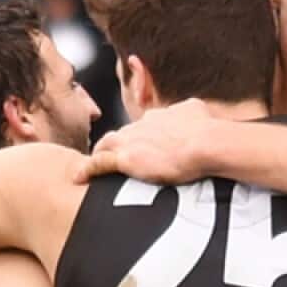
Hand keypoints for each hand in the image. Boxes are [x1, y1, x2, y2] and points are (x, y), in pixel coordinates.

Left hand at [77, 99, 212, 183]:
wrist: (205, 143)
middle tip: (115, 159)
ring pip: (107, 145)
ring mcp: (131, 140)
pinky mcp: (126, 159)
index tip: (139, 145)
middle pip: (122, 134)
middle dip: (118, 146)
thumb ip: (187, 110)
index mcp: (157, 114)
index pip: (141, 125)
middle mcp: (141, 124)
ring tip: (93, 166)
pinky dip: (88, 169)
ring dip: (100, 154)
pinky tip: (80, 176)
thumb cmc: (207, 129)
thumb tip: (192, 110)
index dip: (138, 136)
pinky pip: (100, 163)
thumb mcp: (195, 110)